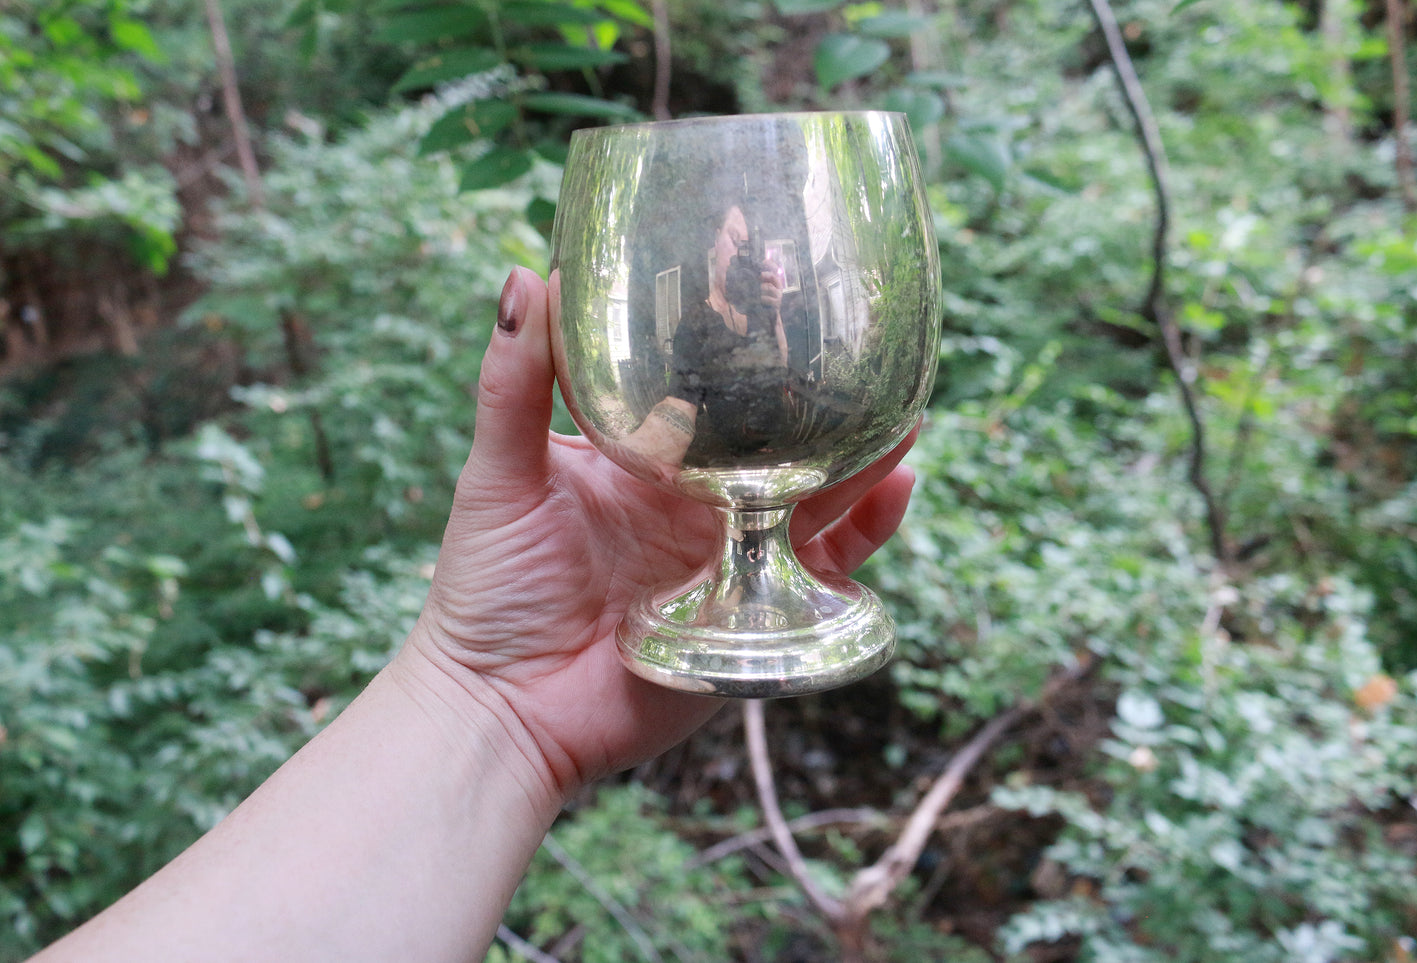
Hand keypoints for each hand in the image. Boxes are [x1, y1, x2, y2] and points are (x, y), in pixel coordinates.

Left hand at [402, 266, 916, 804]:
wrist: (503, 709)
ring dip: (861, 459)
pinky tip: (898, 489)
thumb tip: (523, 276)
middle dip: (822, 401)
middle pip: (774, 443)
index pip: (706, 391)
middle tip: (868, 346)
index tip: (778, 282)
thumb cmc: (486, 590)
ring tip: (906, 412)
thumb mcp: (501, 473)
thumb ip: (512, 385)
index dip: (744, 346)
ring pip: (812, 499)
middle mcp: (694, 503)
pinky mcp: (751, 614)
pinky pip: (822, 571)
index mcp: (644, 460)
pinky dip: (866, 534)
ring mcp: (727, 557)